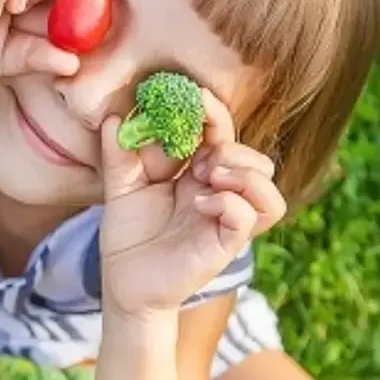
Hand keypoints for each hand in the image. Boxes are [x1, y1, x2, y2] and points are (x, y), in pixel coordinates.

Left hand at [98, 89, 287, 316]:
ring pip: (267, 184)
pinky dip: (231, 201)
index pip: (222, 136)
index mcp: (197, 174)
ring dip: (242, 170)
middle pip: (256, 157)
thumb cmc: (128, 237)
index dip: (213, 113)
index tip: (193, 95)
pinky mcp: (225, 243)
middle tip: (197, 157)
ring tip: (207, 176)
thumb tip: (112, 118)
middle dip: (229, 145)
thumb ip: (118, 153)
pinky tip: (201, 203)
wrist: (123, 284)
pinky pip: (249, 215)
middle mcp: (219, 194)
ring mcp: (225, 219)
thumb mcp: (119, 188)